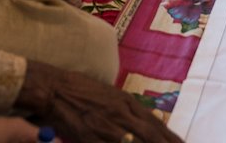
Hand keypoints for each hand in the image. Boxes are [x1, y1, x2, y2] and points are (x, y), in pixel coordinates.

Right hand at [18, 61, 182, 142]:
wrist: (53, 88)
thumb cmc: (79, 89)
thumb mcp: (109, 95)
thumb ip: (128, 109)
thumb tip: (149, 120)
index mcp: (127, 102)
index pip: (156, 124)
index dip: (172, 138)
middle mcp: (121, 114)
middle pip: (151, 136)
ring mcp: (107, 126)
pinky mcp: (90, 136)